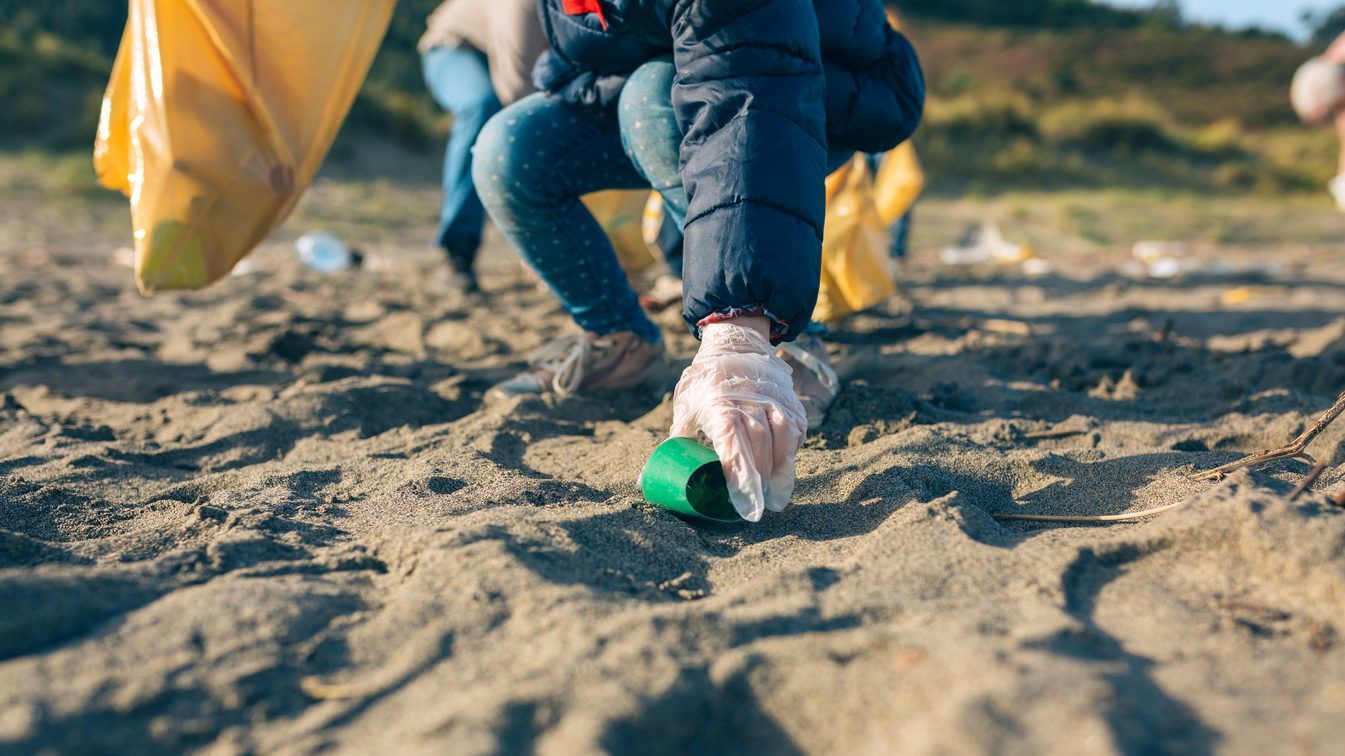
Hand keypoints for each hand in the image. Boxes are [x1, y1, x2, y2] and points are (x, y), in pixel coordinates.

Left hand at [670, 319, 808, 521]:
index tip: (742, 502)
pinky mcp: (789, 400)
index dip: (738, 475)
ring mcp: (773, 400)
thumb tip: (644, 481)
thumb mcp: (686, 404)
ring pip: (783, 437)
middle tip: (758, 507)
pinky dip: (792, 450)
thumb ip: (674, 440)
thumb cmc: (706, 381)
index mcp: (720, 406)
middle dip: (760, 480)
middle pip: (759, 447)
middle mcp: (749, 403)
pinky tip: (785, 468)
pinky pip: (796, 428)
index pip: (732, 445)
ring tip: (776, 495)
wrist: (735, 344)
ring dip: (781, 468)